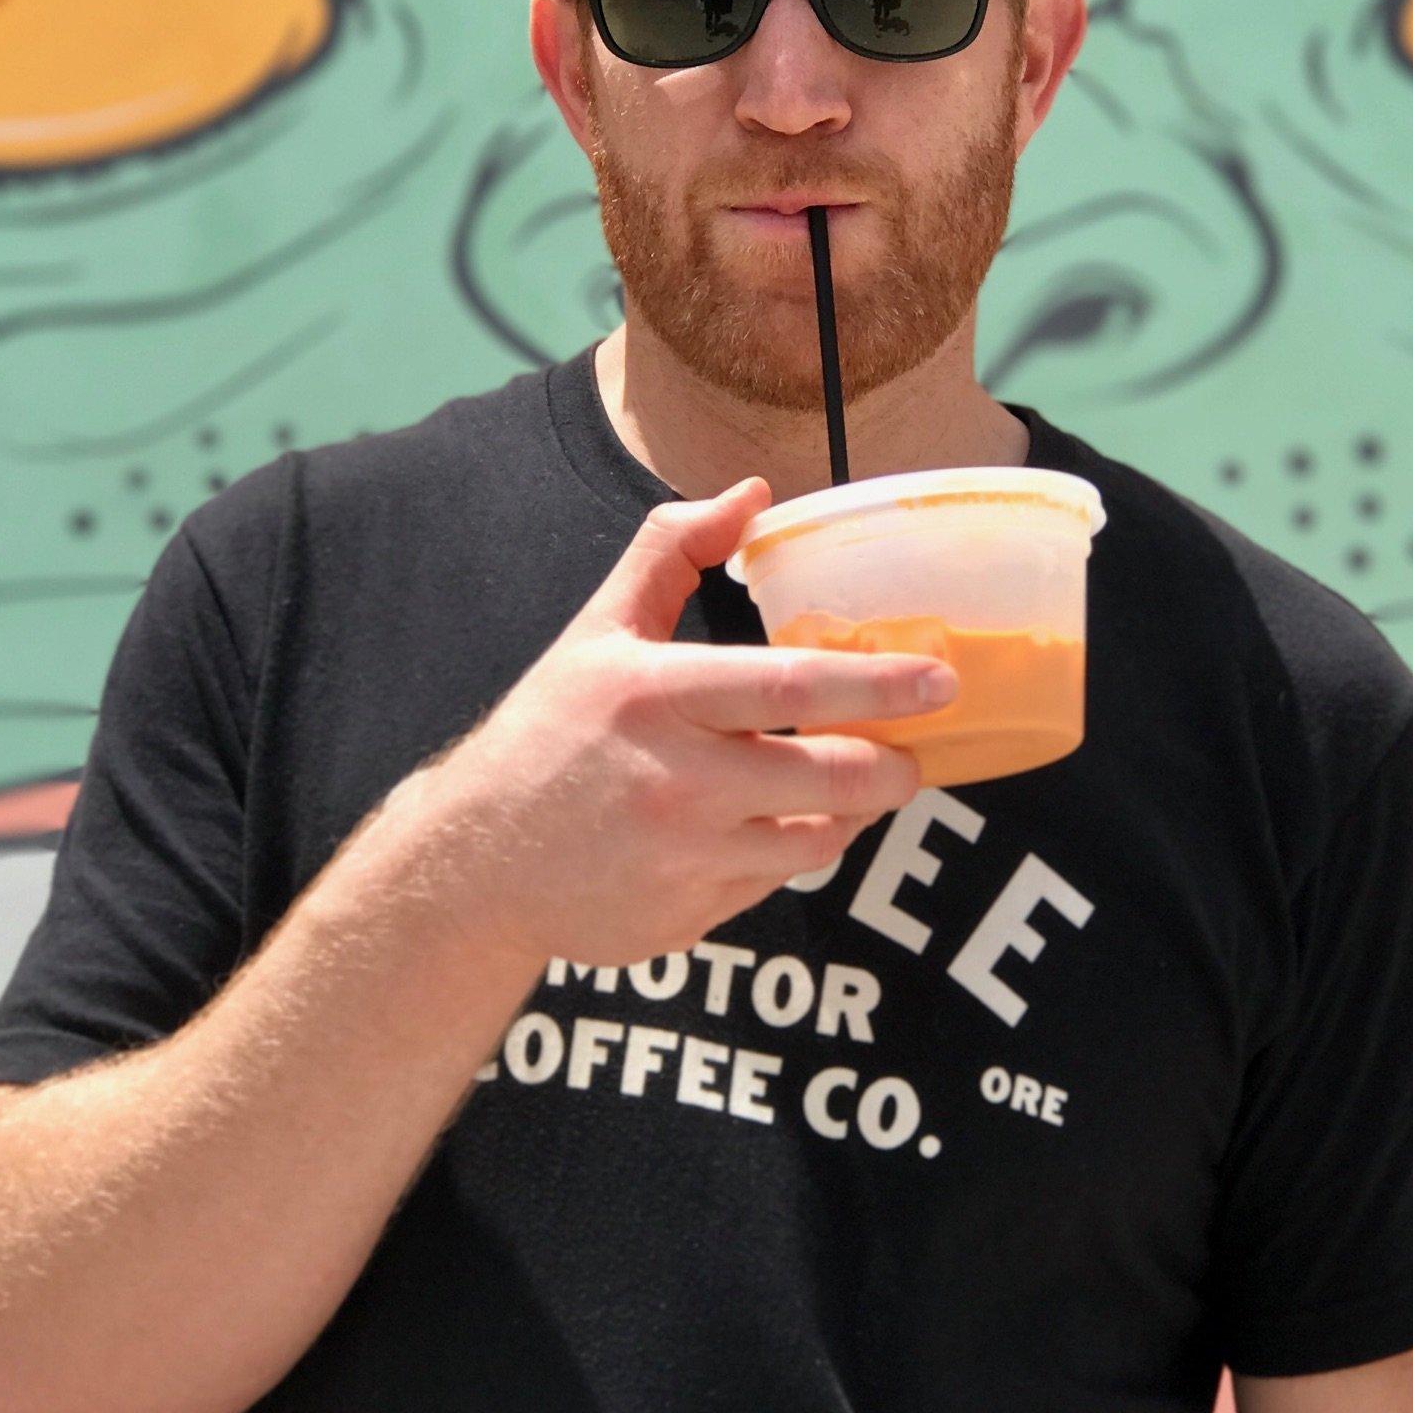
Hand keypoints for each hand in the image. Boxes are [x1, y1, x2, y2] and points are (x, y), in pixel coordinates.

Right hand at [425, 480, 950, 968]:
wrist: (474, 866)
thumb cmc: (548, 735)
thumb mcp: (597, 632)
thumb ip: (671, 552)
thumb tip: (753, 494)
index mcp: (655, 698)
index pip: (790, 685)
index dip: (878, 684)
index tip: (939, 680)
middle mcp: (675, 782)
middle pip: (829, 777)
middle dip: (893, 768)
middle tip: (912, 753)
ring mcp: (684, 860)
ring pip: (816, 840)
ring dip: (849, 814)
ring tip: (851, 788)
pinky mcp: (689, 918)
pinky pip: (773, 883)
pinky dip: (788, 852)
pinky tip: (772, 827)